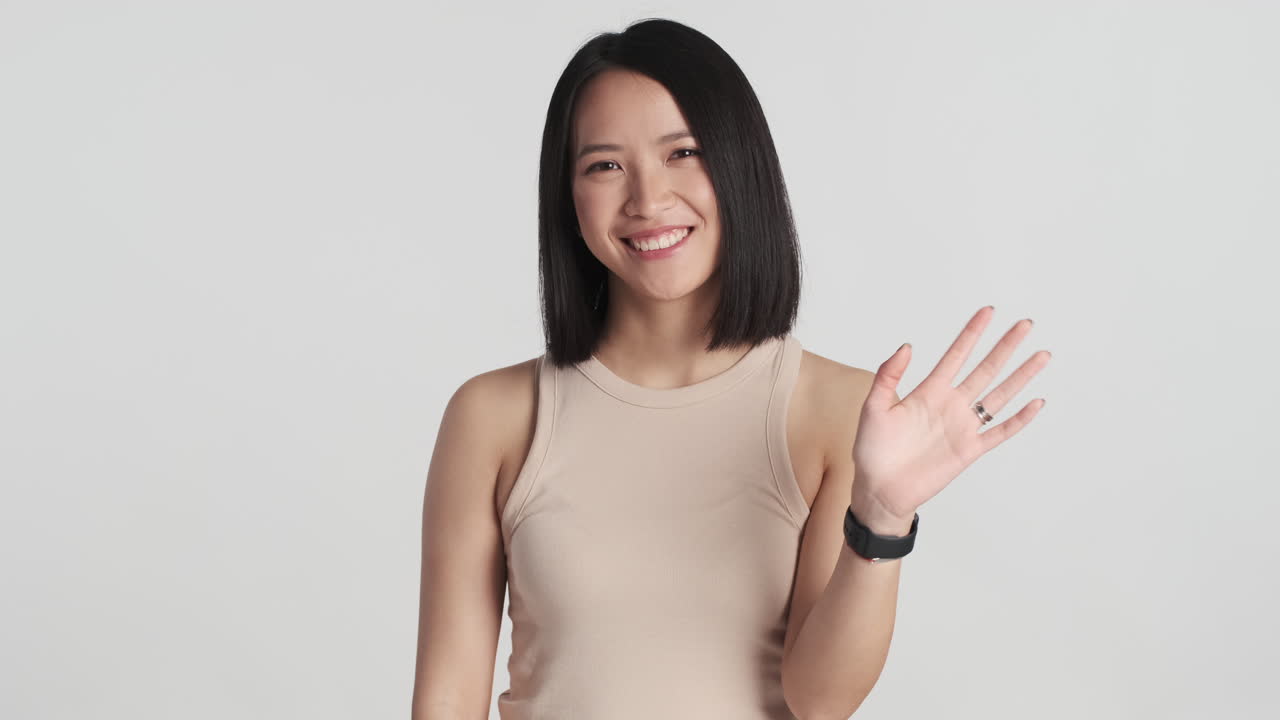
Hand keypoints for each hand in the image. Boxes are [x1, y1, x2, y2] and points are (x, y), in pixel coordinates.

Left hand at [850, 306, 1050, 527]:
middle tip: (1025, 325)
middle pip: (985, 369)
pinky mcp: (969, 450)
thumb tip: (907, 346)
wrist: (879, 489)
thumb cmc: (871, 450)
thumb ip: (888, 376)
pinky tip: (1037, 402)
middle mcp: (950, 405)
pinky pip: (1000, 432)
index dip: (972, 333)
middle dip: (1005, 347)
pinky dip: (1019, 418)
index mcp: (928, 391)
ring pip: (999, 396)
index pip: (956, 355)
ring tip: (1041, 356)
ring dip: (1020, 376)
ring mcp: (962, 427)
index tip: (988, 311)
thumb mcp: (873, 407)